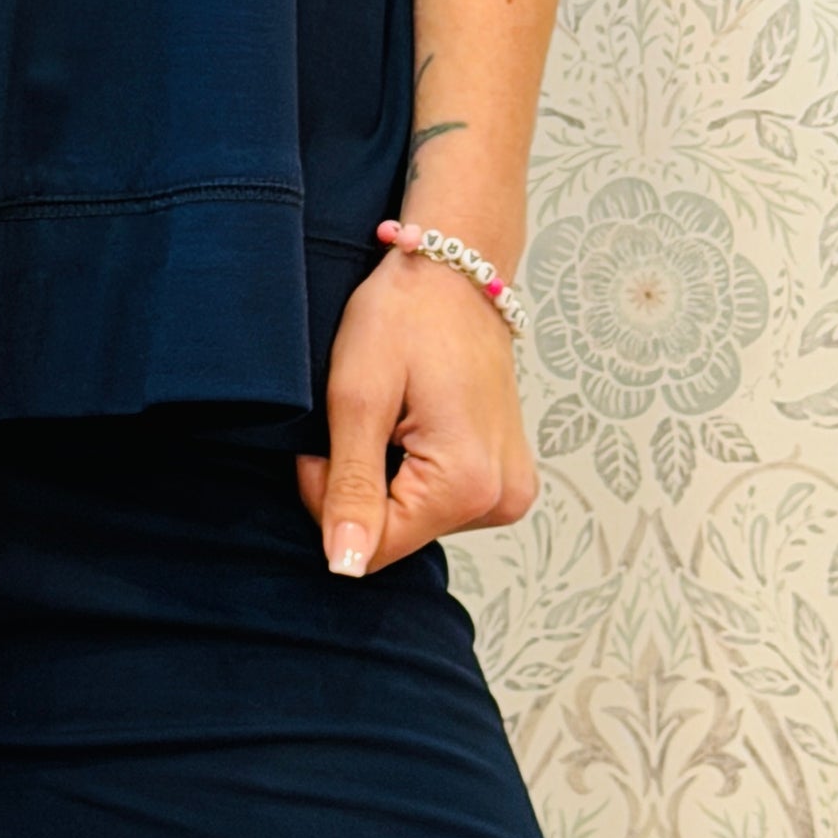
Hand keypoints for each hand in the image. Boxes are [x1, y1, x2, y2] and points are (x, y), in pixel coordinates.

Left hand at [294, 245, 535, 576]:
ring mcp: (510, 492)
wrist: (454, 272)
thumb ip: (350, 487)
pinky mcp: (506, 480)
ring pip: (414, 518)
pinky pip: (441, 500)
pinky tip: (417, 421)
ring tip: (396, 410)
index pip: (372, 547)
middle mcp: (501, 500)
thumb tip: (344, 565)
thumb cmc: (405, 316)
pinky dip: (415, 470)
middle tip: (364, 414)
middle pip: (396, 535)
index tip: (328, 438)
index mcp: (467, 484)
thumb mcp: (359, 395)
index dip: (329, 498)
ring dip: (388, 474)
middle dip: (360, 485)